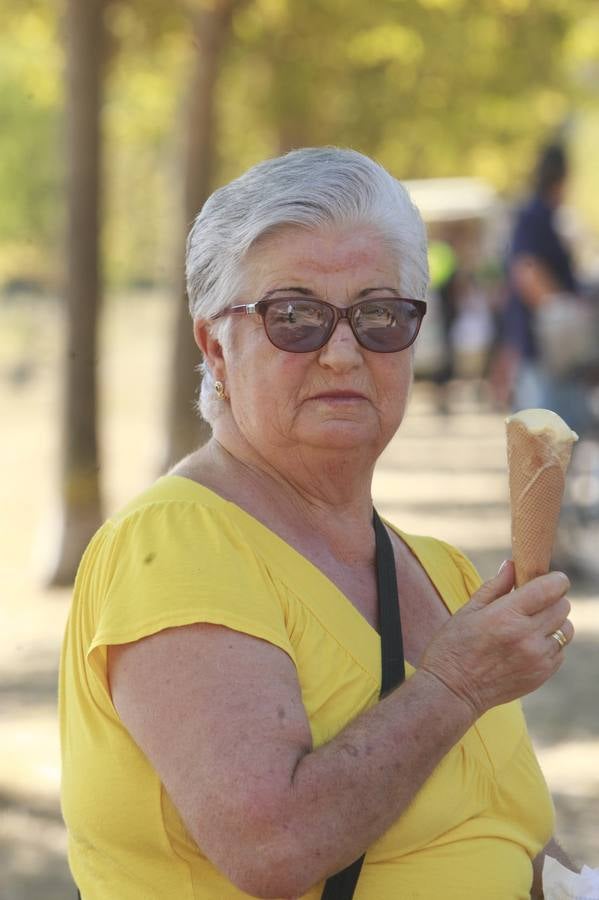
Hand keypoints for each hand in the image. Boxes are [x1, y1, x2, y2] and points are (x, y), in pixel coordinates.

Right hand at [419, 561, 572, 717]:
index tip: (549, 579)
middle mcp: (527, 636)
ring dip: (554, 622)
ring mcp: (537, 658)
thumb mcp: (468, 610)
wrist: (452, 691)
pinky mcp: (542, 674)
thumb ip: (495, 586)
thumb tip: (512, 564)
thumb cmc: (454, 646)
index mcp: (506, 616)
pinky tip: (529, 644)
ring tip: (532, 624)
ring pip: (566, 629)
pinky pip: (560, 651)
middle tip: (534, 602)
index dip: (555, 580)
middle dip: (552, 599)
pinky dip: (550, 643)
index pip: (550, 588)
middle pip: (562, 606)